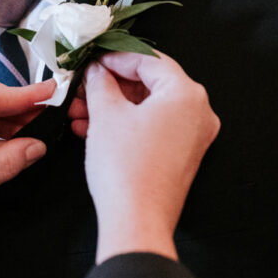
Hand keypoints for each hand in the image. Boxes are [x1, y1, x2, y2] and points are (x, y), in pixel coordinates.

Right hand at [82, 51, 218, 262]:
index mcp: (186, 94)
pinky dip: (125, 124)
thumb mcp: (106, 114)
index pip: (148, 60)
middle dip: (111, 85)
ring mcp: (192, 136)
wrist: (136, 220)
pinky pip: (152, 127)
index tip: (94, 59)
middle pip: (150, 83)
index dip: (115, 57)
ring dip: (113, 106)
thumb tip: (99, 72)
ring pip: (147, 107)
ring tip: (80, 110)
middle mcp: (198, 112)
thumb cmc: (127, 169)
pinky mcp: (181, 155)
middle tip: (84, 84)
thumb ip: (102, 83)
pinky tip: (92, 128)